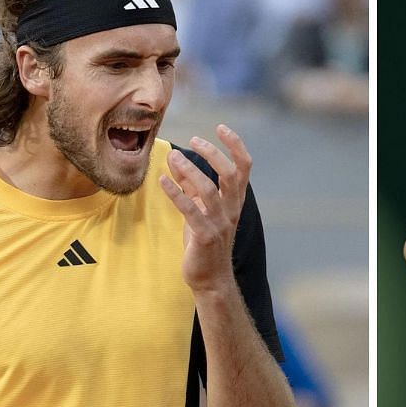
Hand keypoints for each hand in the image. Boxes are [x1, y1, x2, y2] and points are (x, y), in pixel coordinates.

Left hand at [159, 124, 251, 293]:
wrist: (210, 279)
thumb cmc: (204, 242)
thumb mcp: (199, 209)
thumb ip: (190, 186)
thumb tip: (175, 160)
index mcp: (234, 201)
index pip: (243, 166)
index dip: (235, 145)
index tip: (220, 127)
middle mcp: (231, 209)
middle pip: (230, 174)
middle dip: (213, 153)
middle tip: (194, 139)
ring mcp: (220, 223)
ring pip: (209, 190)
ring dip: (190, 170)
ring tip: (173, 157)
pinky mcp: (205, 236)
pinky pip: (190, 210)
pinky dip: (175, 193)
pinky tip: (161, 180)